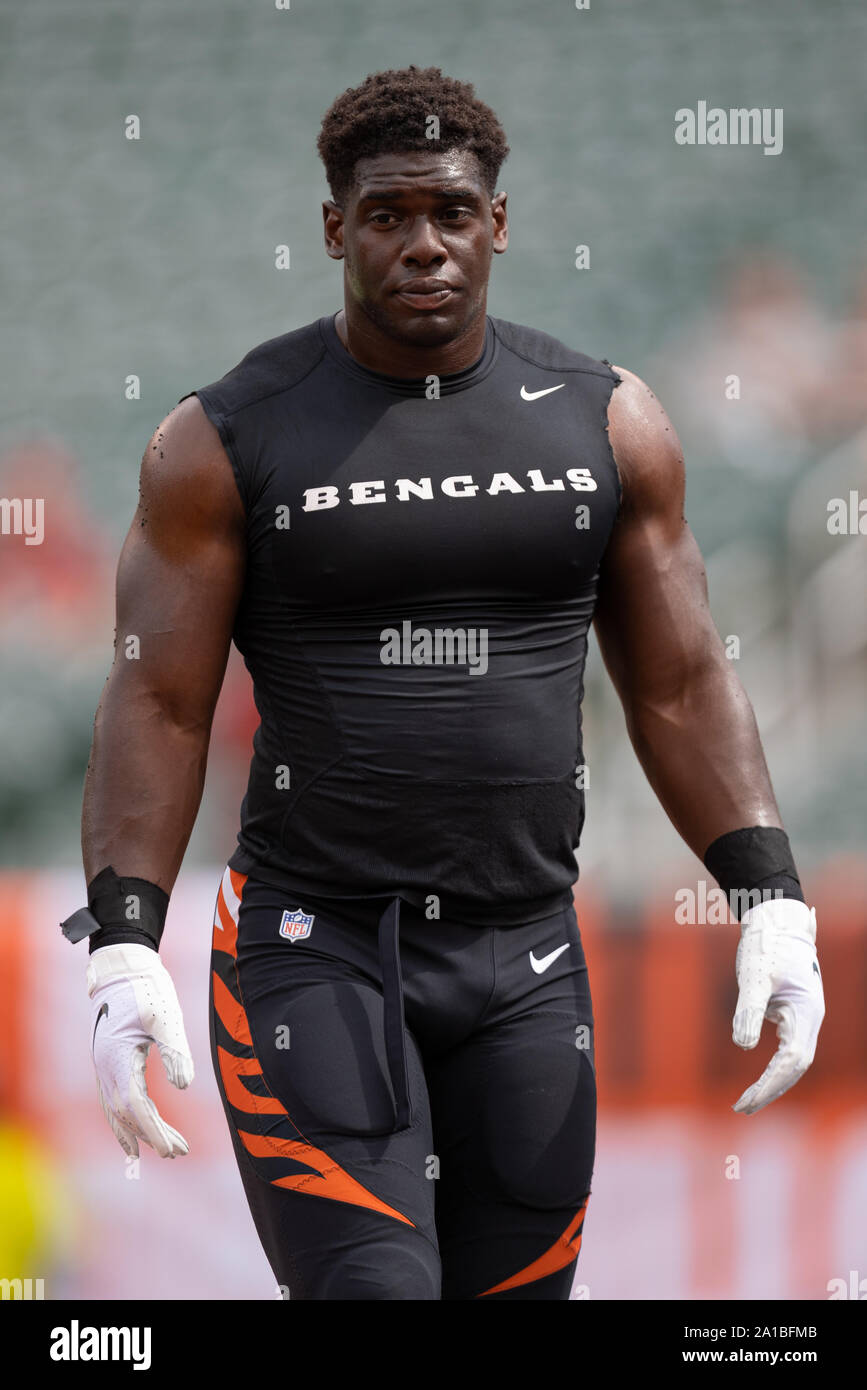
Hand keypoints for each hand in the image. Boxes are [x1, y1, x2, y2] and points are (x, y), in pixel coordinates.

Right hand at [87, 942, 193, 1156]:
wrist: (121, 968)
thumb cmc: (146, 989)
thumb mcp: (165, 1016)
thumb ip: (174, 1050)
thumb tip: (184, 1086)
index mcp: (117, 1058)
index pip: (136, 1107)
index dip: (154, 1130)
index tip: (174, 1149)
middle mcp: (104, 1068)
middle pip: (127, 1114)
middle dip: (152, 1136)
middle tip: (180, 1152)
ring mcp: (103, 1066)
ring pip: (118, 1111)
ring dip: (141, 1132)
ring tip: (168, 1149)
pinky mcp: (108, 1062)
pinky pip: (114, 1100)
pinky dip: (127, 1119)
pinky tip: (141, 1128)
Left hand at [732, 897, 823, 1113]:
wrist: (777, 920)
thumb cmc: (766, 945)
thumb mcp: (754, 976)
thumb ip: (749, 1010)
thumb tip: (743, 1047)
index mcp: (806, 1013)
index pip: (792, 1061)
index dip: (770, 1083)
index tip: (746, 1100)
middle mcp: (810, 1019)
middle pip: (796, 1067)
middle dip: (770, 1090)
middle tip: (741, 1108)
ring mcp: (804, 1018)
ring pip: (794, 1061)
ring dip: (772, 1083)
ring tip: (745, 1103)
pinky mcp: (793, 1014)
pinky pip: (788, 1050)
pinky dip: (773, 1068)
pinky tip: (757, 1081)